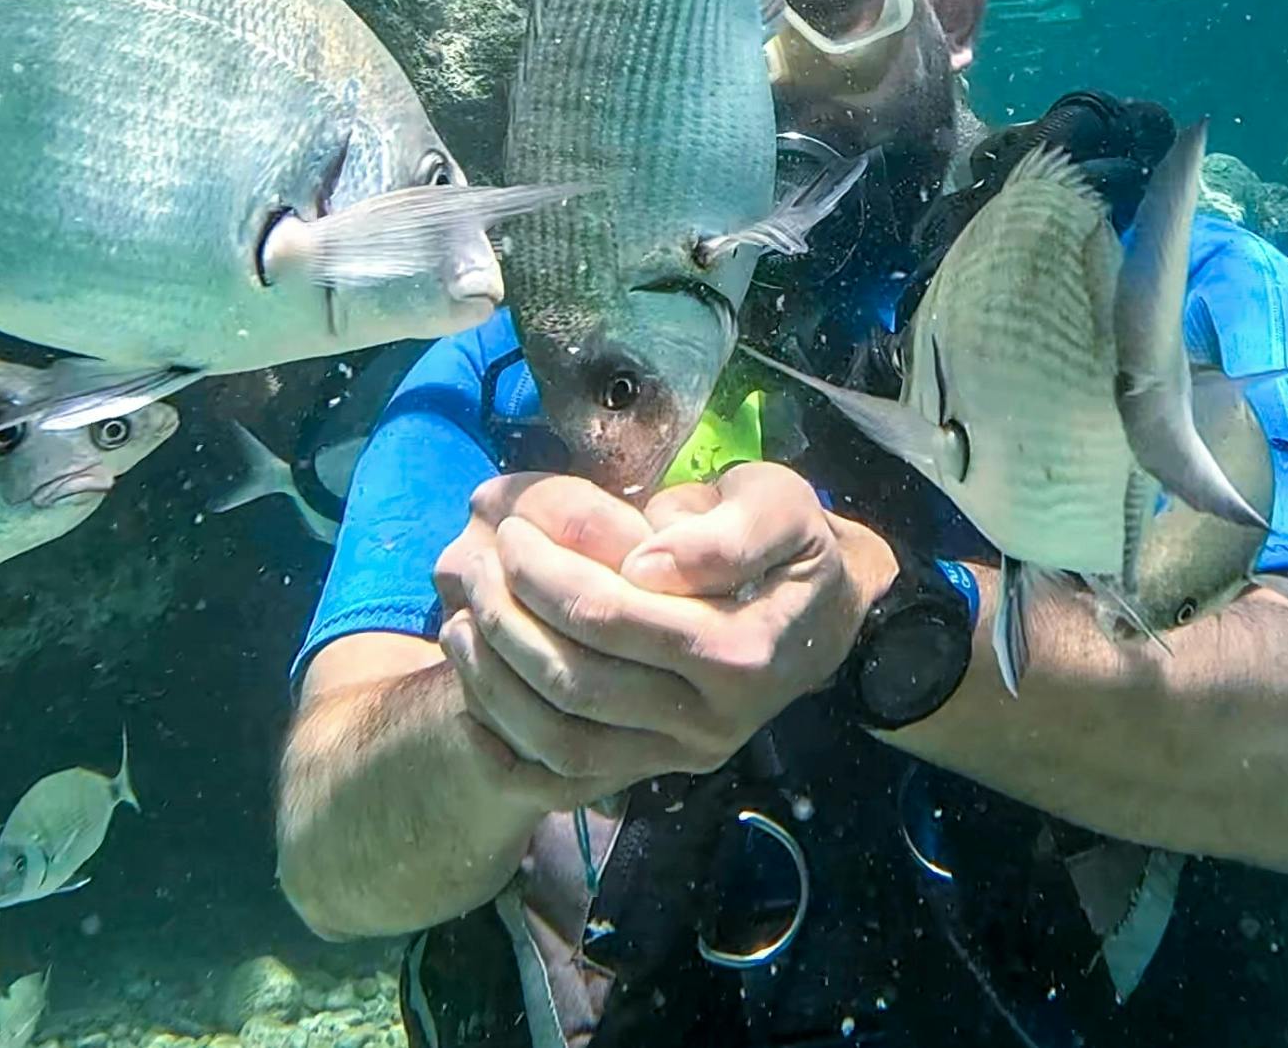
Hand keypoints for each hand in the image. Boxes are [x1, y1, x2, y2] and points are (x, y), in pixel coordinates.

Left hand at [434, 465, 893, 787]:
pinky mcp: (658, 772)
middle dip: (508, 619)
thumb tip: (644, 564)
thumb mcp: (781, 507)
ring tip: (462, 622)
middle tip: (480, 565)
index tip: (515, 530)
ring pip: (562, 738)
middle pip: (576, 680)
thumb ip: (725, 533)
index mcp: (741, 651)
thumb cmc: (794, 547)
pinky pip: (566, 780)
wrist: (825, 617)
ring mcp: (683, 755)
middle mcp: (712, 720)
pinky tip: (473, 701)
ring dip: (495, 684)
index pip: (612, 616)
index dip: (547, 572)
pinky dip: (508, 751)